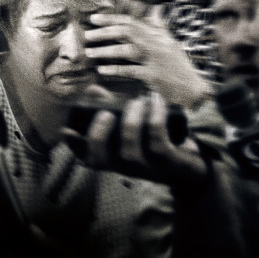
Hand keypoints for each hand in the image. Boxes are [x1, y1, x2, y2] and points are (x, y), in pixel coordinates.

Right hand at [63, 91, 207, 186]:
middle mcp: (125, 166)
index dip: (74, 145)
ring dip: (131, 122)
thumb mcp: (133, 128)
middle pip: (101, 158)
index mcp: (113, 158)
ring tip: (136, 102)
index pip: (87, 156)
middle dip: (98, 134)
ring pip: (130, 151)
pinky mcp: (168, 163)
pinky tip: (156, 102)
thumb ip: (112, 108)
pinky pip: (157, 142)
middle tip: (106, 112)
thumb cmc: (156, 142)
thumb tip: (93, 89)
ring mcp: (146, 168)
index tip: (66, 129)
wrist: (192, 166)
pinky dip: (155, 119)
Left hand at [84, 12, 211, 109]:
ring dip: (105, 50)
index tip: (93, 18)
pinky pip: (131, 71)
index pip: (131, 22)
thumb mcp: (171, 42)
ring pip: (126, 50)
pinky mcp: (154, 76)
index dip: (111, 19)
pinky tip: (102, 70)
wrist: (194, 87)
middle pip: (127, 32)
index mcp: (157, 35)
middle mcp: (156, 44)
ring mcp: (155, 60)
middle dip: (104, 32)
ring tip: (89, 52)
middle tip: (87, 35)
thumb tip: (156, 8)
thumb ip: (160, 25)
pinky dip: (115, 70)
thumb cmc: (179, 65)